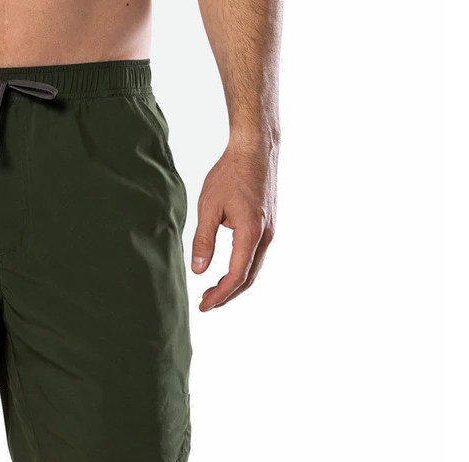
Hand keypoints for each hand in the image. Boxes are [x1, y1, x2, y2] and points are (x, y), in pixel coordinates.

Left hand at [191, 139, 277, 310]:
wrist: (256, 149)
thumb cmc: (230, 173)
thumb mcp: (209, 207)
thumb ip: (203, 240)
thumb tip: (198, 270)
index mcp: (250, 233)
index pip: (236, 277)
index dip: (219, 295)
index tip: (203, 306)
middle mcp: (265, 236)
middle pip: (248, 279)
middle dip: (226, 295)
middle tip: (205, 304)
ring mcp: (270, 231)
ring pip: (254, 269)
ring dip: (234, 284)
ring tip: (212, 291)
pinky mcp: (268, 225)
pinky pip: (256, 257)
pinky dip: (242, 270)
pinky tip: (226, 271)